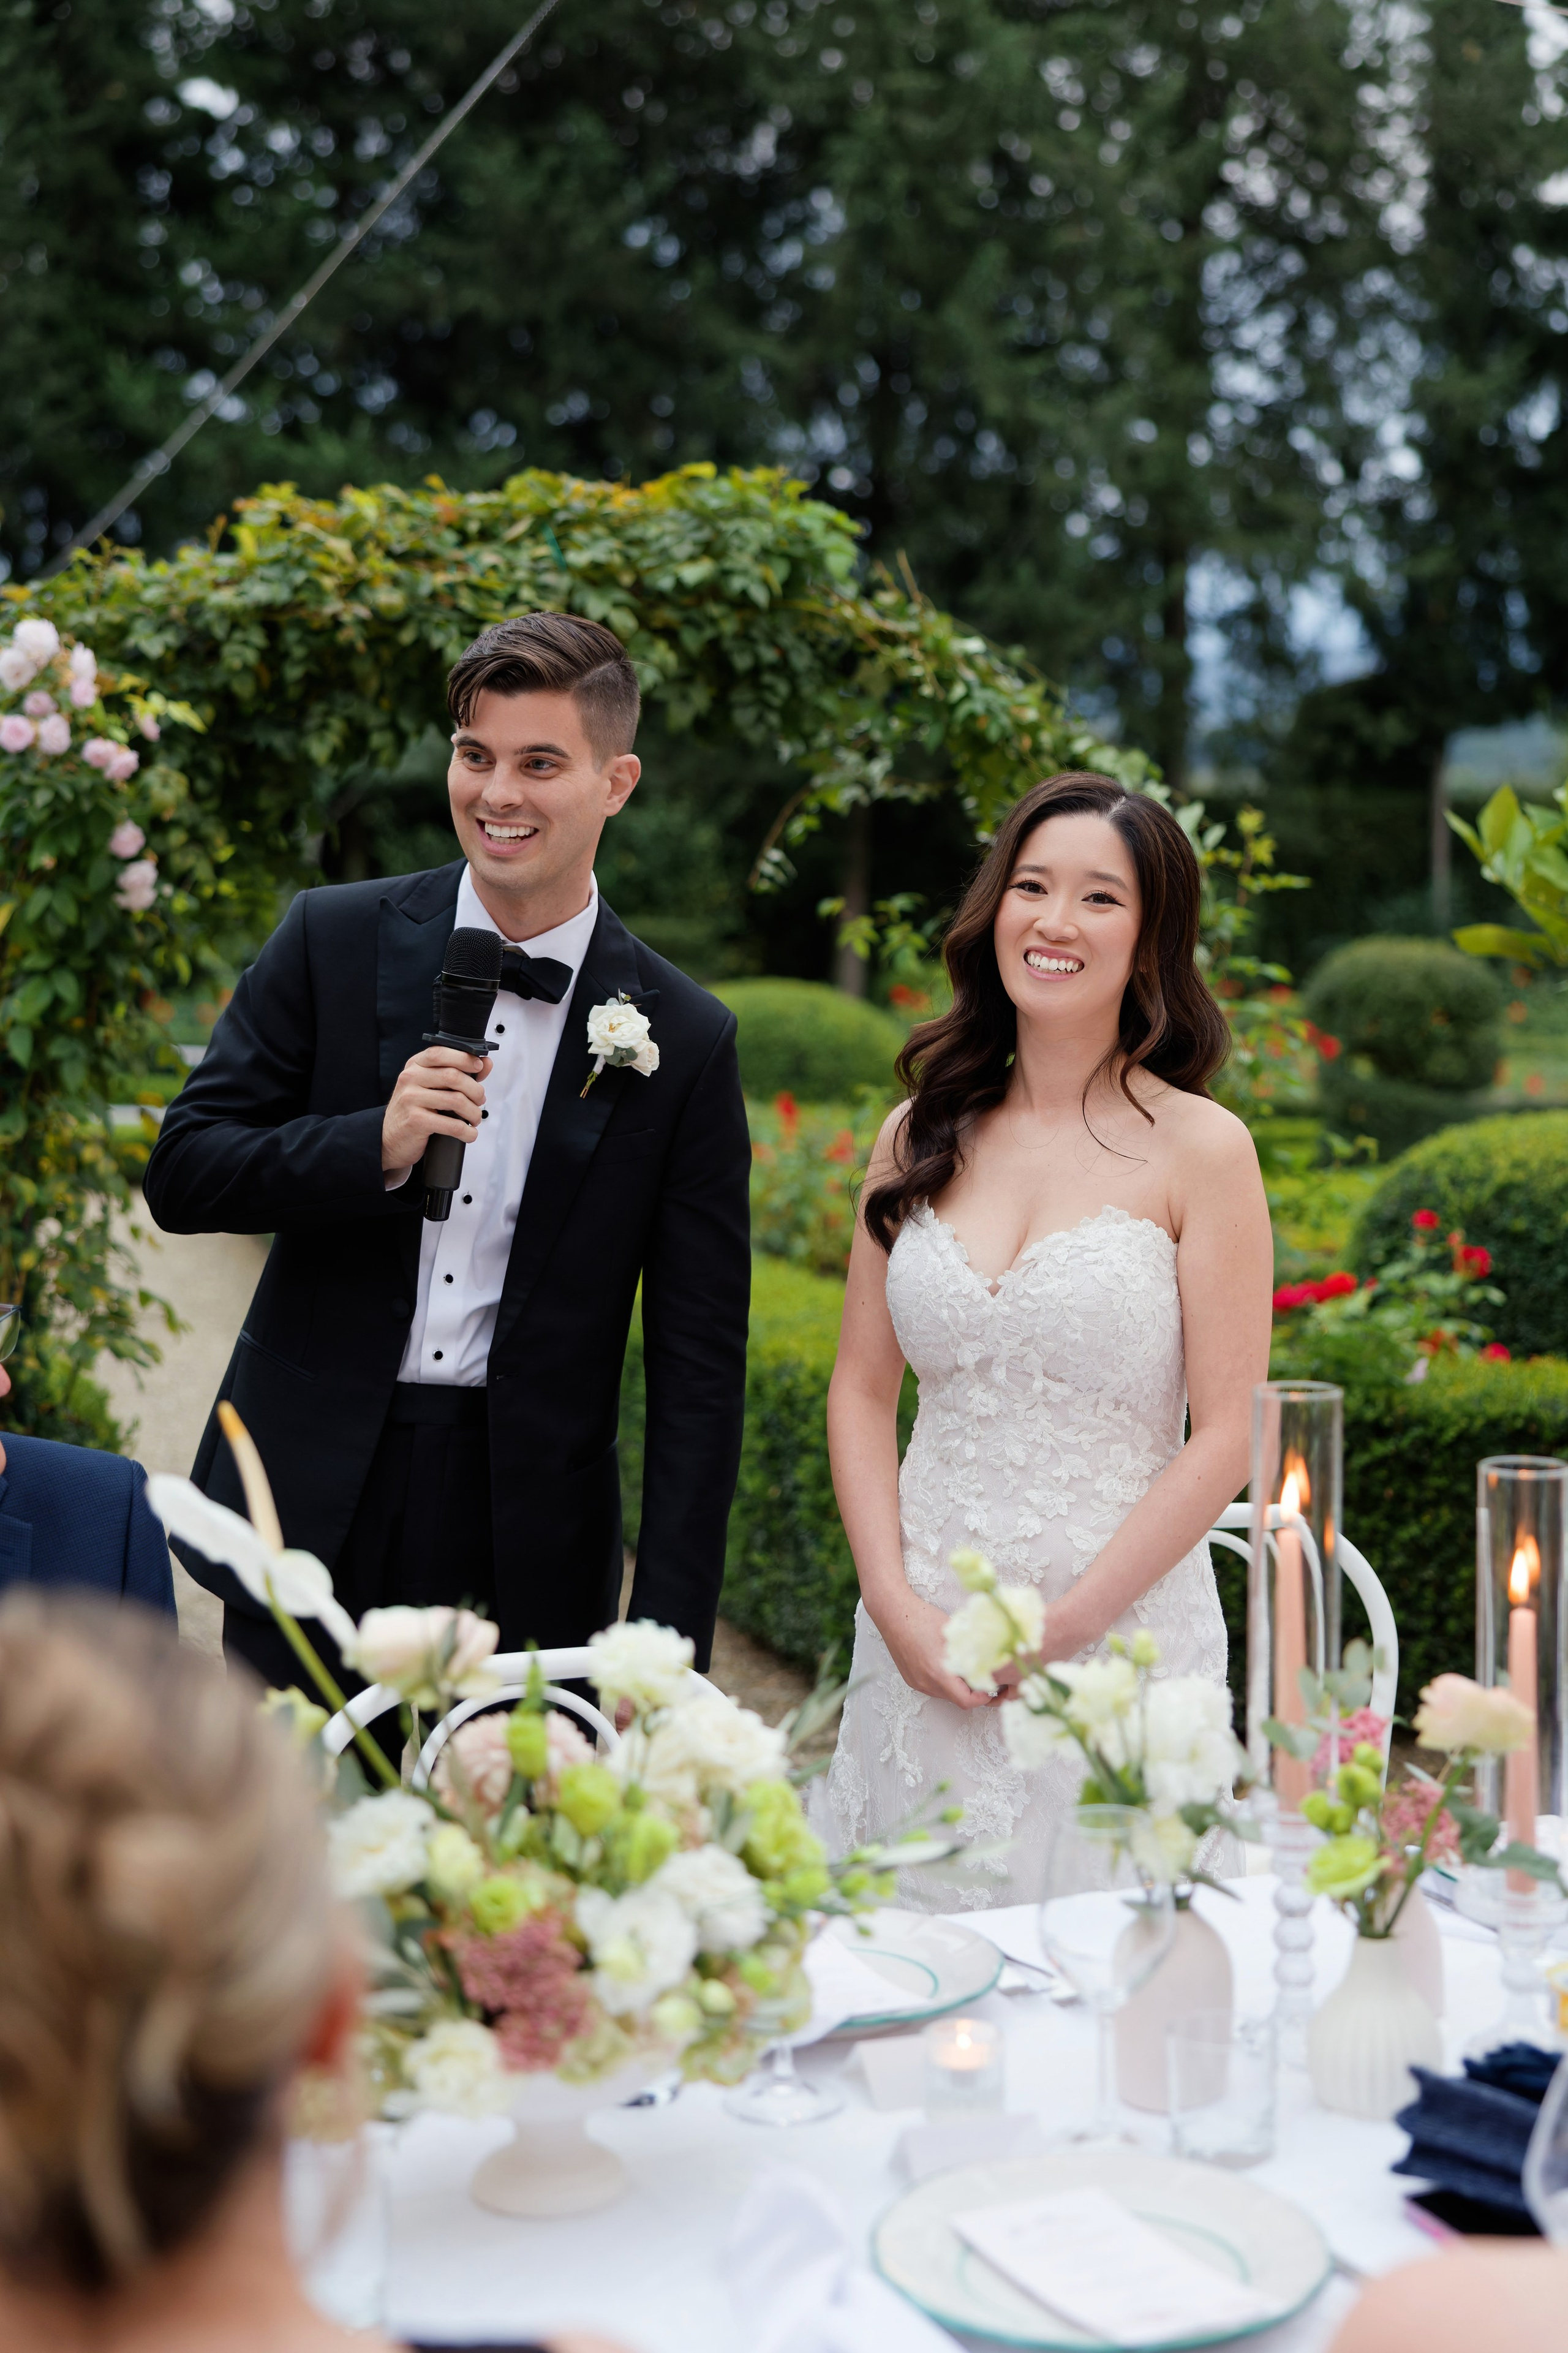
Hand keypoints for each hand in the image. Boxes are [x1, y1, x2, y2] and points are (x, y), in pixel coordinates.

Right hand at [381, 1045, 491, 1175]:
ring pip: (456, 1100)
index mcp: (415, 1066)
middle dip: (475, 1091)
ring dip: (474, 1112)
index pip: (440, 1053)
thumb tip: (486, 1063)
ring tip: (475, 1119)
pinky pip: (451, 1124)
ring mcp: (410, 1099)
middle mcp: (410, 1078)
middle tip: (480, 1101)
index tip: (479, 1067)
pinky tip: (469, 1134)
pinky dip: (466, 1131)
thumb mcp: (432, 1087)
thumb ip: (459, 1073)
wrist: (391, 1139)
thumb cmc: (415, 1111)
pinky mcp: (415, 1120)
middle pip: (453, 1076)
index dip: (464, 1058)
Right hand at [869, 1587, 1000, 1709]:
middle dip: (972, 1691)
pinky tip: (946, 1664)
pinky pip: (932, 1687)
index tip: (991, 1686)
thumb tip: (993, 1660)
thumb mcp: (955, 1634)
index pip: (967, 1701)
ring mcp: (916, 1682)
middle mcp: (926, 1683)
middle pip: (956, 1699)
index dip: (983, 1697)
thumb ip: (973, 1651)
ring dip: (957, 1687)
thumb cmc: (923, 1618)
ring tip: (965, 1668)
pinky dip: (944, 1682)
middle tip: (983, 1676)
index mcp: (938, 1674)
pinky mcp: (910, 1678)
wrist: (893, 1612)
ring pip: (944, 1694)